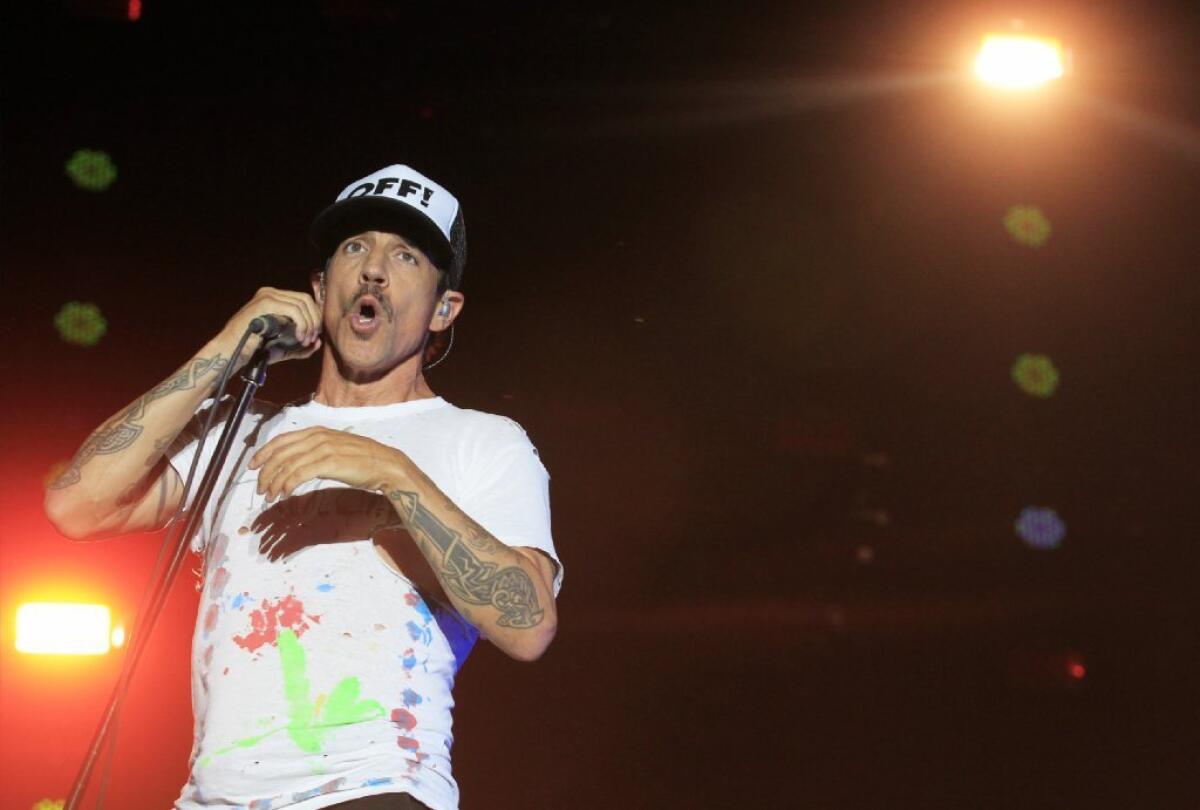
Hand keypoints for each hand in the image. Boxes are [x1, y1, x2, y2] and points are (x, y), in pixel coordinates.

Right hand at [216, 287, 323, 368]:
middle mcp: (270, 293)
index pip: (304, 300)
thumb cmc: (255, 351)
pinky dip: (302, 324)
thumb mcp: (283, 349)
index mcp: (274, 299)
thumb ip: (302, 347)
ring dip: (309, 323)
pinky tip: (299, 337)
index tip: (314, 336)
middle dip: (314, 320)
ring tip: (305, 340)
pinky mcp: (265, 303)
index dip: (315, 317)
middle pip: (306, 299)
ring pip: (302, 303)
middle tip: (312, 338)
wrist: (231, 354)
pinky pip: (293, 310)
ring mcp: (267, 296)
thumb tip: (318, 342)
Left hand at [249, 428, 406, 500]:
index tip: (253, 466)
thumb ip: (316, 450)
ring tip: (271, 495)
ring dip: (275, 482)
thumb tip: (297, 463)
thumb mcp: (335, 448)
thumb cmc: (362, 459)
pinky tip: (286, 494)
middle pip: (281, 453)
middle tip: (261, 488)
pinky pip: (300, 474)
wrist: (385, 464)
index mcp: (317, 431)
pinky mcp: (329, 463)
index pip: (282, 440)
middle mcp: (318, 437)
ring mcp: (323, 449)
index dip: (264, 453)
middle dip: (266, 472)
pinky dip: (288, 485)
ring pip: (288, 465)